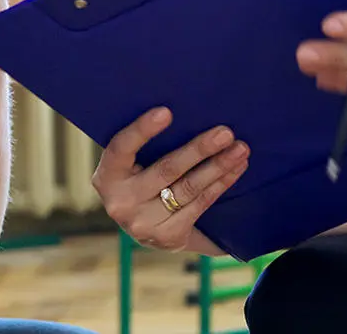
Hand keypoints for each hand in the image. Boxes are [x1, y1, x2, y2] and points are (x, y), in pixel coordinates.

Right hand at [91, 107, 248, 252]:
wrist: (147, 226)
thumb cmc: (142, 180)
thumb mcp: (131, 165)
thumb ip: (146, 146)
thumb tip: (181, 109)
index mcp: (106, 177)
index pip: (121, 148)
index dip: (142, 130)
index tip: (167, 112)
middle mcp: (120, 202)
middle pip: (166, 170)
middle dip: (199, 149)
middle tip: (225, 132)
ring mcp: (143, 223)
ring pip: (188, 189)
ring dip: (218, 166)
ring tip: (240, 149)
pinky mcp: (168, 237)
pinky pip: (200, 204)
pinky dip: (221, 184)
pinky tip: (236, 169)